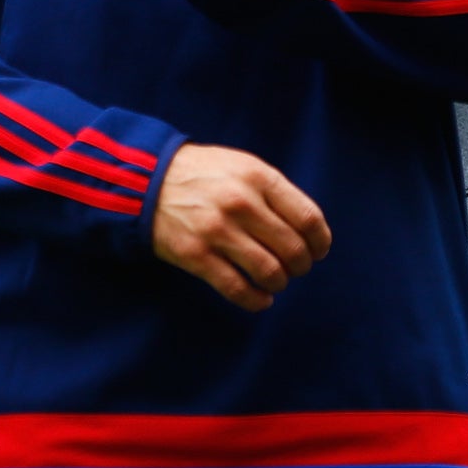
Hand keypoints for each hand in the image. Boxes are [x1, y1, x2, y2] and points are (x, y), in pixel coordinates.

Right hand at [151, 143, 330, 310]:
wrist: (147, 181)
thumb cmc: (204, 173)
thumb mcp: (244, 166)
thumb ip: (274, 191)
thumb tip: (306, 228)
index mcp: (259, 177)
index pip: (308, 217)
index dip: (320, 241)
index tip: (319, 251)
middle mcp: (241, 203)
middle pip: (292, 248)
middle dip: (302, 265)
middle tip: (298, 269)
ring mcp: (217, 231)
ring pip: (268, 271)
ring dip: (280, 283)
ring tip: (278, 282)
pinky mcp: (196, 256)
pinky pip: (236, 288)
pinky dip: (256, 301)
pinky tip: (261, 300)